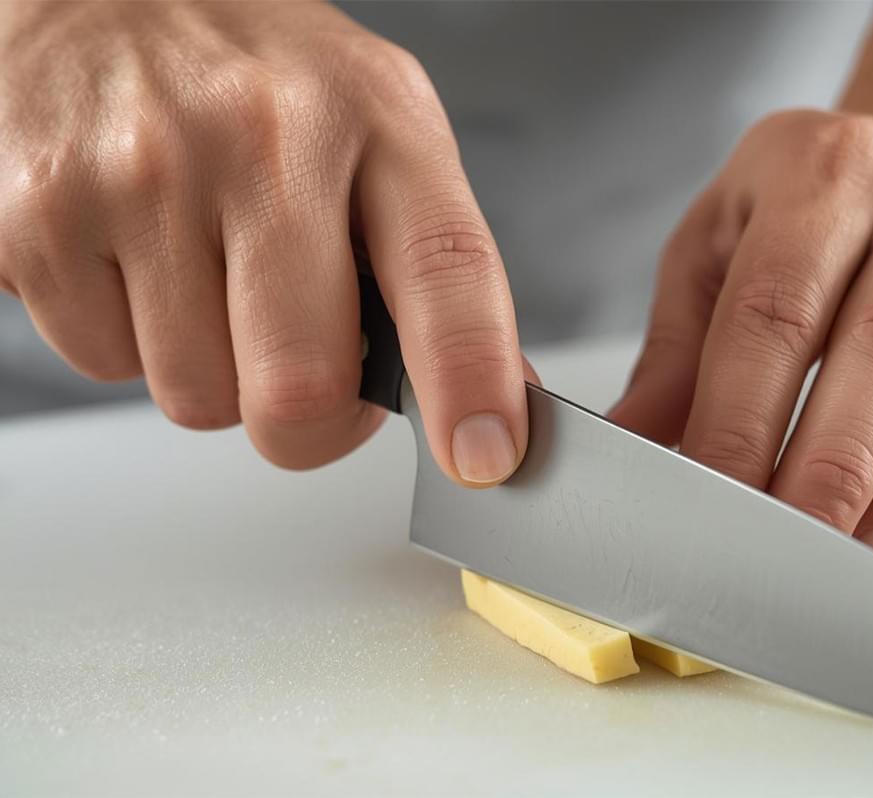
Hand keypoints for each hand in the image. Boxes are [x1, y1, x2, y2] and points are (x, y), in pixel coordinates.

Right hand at [0, 2, 526, 484]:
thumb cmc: (261, 81)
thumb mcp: (379, 128)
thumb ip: (435, 258)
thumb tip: (495, 390)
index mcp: (377, 118)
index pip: (446, 268)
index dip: (471, 379)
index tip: (484, 455)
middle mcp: (262, 137)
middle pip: (301, 385)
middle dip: (308, 423)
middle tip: (303, 377)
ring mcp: (143, 173)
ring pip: (198, 397)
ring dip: (212, 372)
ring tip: (205, 273)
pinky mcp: (41, 211)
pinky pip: (105, 364)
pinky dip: (128, 340)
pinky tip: (137, 258)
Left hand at [611, 110, 872, 562]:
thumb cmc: (824, 213)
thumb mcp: (727, 243)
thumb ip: (679, 345)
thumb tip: (633, 444)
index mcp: (828, 168)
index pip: (776, 310)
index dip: (742, 418)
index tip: (714, 501)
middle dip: (833, 467)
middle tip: (790, 548)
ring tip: (862, 557)